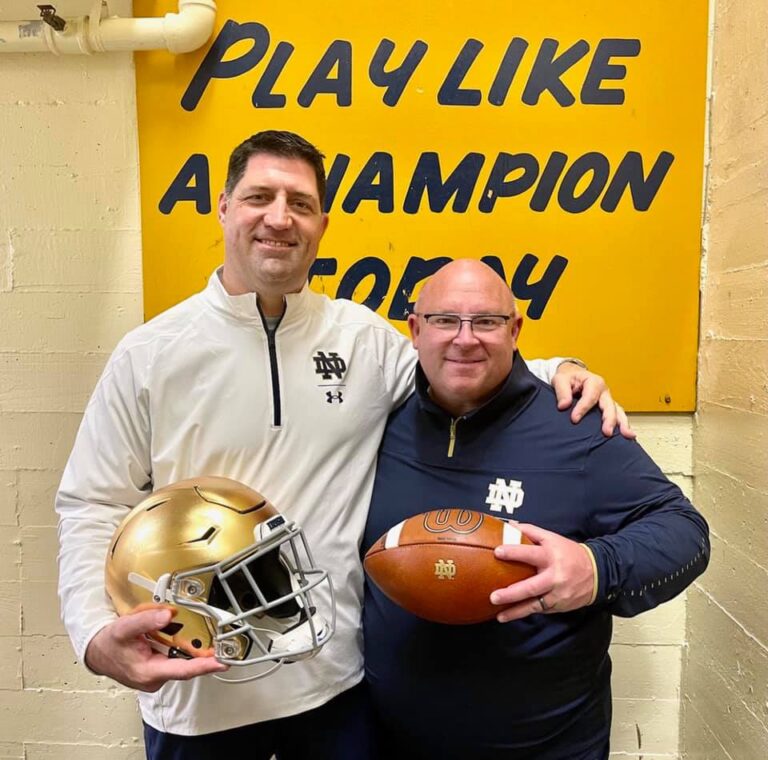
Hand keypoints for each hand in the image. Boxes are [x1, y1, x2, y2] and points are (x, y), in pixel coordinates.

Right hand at [84, 607, 227, 691]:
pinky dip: (182, 647)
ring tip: (198, 632)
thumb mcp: (125, 627)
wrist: (97, 651)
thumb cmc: (109, 642)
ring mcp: (158, 676)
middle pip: (187, 665)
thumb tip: (168, 615)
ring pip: (182, 660)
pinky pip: (176, 658)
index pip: (183, 670)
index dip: (205, 666)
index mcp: (148, 672)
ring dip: (191, 647)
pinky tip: (181, 635)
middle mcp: (155, 678)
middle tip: (223, 641)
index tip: (222, 662)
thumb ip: (147, 620)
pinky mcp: (159, 670)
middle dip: (204, 653)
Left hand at [490, 523, 594, 622]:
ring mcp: (556, 594)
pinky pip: (539, 610)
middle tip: (493, 596)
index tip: (497, 552)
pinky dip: (524, 613)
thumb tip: (509, 526)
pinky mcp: (558, 606)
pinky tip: (509, 615)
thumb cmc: (569, 553)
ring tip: (499, 615)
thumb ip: (530, 532)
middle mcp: (554, 577)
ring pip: (534, 605)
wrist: (597, 573)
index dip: (513, 552)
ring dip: (515, 611)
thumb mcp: (552, 538)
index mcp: (550, 556)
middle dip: (511, 593)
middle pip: (531, 586)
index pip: (530, 553)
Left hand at [552, 362, 634, 438]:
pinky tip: (627, 436)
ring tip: (627, 435)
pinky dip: (622, 425)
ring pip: (618, 411)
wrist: (572, 375)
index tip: (574, 419)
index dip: (583, 409)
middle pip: (609, 406)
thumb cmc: (568, 377)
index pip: (590, 397)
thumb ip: (562, 392)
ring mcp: (607, 400)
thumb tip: (563, 406)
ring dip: (622, 424)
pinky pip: (617, 416)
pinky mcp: (608, 407)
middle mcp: (604, 391)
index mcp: (594, 382)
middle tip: (607, 432)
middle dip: (609, 419)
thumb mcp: (560, 380)